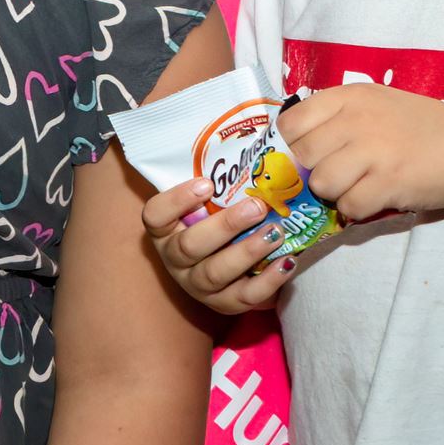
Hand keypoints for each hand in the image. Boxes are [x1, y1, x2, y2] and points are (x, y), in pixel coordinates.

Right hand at [145, 180, 294, 314]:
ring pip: (215, 273)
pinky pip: (244, 297)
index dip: (177, 200)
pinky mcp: (224, 304)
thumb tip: (254, 140)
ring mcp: (197, 285)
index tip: (207, 184)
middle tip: (257, 207)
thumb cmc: (219, 217)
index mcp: (165, 229)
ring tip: (276, 232)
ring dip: (248, 251)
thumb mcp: (209, 200)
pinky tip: (288, 261)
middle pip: (190, 246)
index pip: (155, 215)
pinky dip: (269, 281)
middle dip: (225, 226)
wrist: (232, 261)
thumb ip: (220, 178)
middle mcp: (175, 259)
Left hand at [279, 83, 443, 225]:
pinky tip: (375, 198)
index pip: (290, 123)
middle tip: (338, 175)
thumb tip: (292, 149)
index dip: (291, 146)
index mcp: (350, 96)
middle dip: (314, 173)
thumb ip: (337, 118)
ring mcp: (374, 150)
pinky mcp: (390, 182)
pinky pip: (349, 206)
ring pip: (321, 184)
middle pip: (302, 157)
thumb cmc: (422, 129)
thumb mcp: (377, 104)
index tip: (305, 157)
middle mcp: (357, 119)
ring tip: (358, 186)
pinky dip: (357, 210)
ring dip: (335, 193)